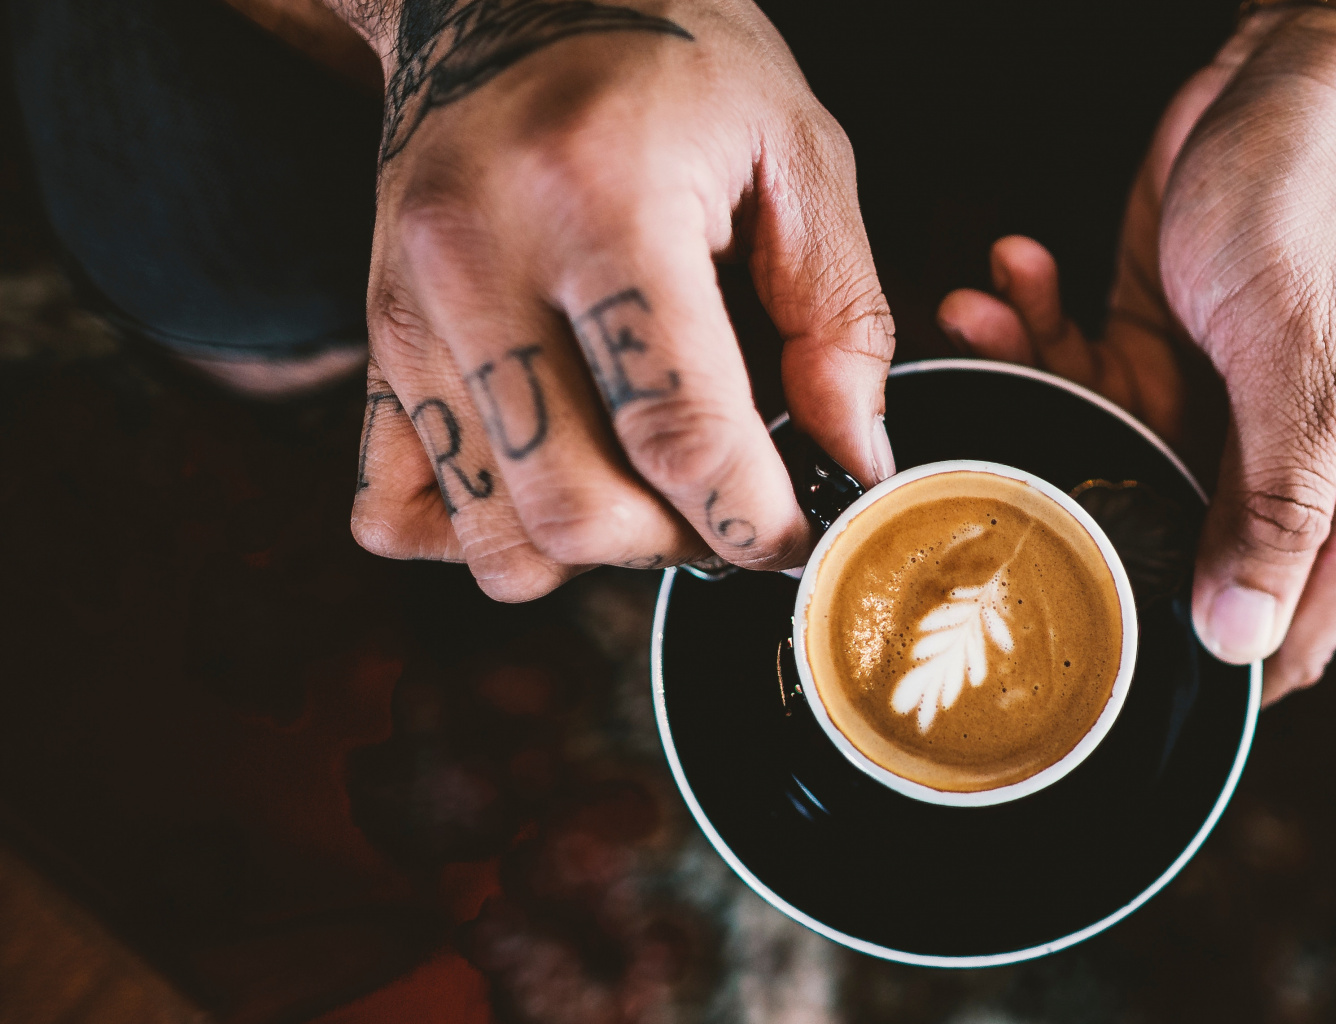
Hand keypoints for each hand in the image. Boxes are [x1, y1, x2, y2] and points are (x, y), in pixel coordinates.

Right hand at [346, 0, 894, 599]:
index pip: (677, 430)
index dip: (756, 518)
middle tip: (734, 507)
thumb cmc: (672, 52)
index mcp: (599, 200)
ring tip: (652, 487)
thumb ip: (839, 312)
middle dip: (681, 546)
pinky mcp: (373, 341)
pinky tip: (557, 474)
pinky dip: (488, 533)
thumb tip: (854, 457)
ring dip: (595, 550)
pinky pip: (397, 514)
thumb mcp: (795, 146)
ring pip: (496, 536)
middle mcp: (478, 261)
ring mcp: (406, 308)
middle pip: (578, 509)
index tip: (802, 535)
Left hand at [940, 7, 1335, 702]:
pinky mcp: (1171, 351)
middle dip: (1090, 517)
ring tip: (987, 322)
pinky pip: (1091, 378)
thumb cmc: (1331, 198)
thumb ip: (1277, 504)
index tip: (1113, 679)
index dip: (1217, 666)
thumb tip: (1240, 640)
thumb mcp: (1307, 362)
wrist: (1303, 68)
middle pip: (1187, 553)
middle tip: (1000, 485)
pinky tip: (1011, 277)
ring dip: (1042, 391)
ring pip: (1115, 458)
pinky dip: (1043, 334)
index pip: (1302, 627)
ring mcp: (1231, 410)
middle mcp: (1304, 462)